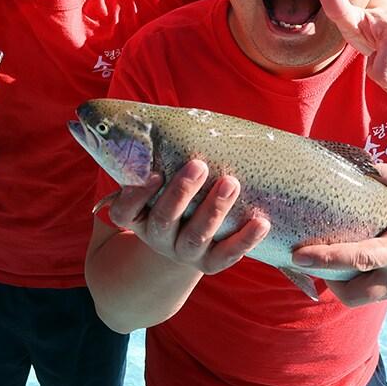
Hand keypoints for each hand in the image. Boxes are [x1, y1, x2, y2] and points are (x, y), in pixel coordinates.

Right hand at [106, 160, 269, 273]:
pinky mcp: (210, 263)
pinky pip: (227, 256)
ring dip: (214, 209)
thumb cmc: (172, 194)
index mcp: (137, 218)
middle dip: (182, 192)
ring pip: (196, 237)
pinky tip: (261, 222)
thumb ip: (156, 159)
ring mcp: (183, 253)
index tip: (154, 173)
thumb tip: (163, 122)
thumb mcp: (159, 181)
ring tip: (231, 183)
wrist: (184, 238)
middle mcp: (157, 238)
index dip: (136, 195)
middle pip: (164, 219)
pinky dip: (245, 240)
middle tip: (198, 165)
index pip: (125, 211)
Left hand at [290, 163, 386, 305]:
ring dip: (344, 284)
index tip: (297, 254)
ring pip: (365, 298)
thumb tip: (345, 162)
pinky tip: (357, 261)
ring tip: (331, 257)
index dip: (325, 259)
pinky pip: (380, 294)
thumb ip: (381, 173)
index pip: (359, 260)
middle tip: (311, 256)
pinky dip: (363, 282)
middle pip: (353, 296)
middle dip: (327, 281)